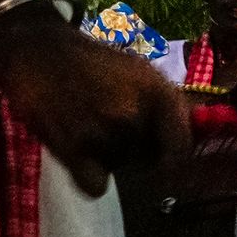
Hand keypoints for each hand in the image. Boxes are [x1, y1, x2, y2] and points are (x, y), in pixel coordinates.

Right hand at [0, 17, 190, 196]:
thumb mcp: (140, 73)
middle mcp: (135, 112)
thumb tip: (197, 138)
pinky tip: (76, 149)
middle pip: (147, 161)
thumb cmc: (94, 65)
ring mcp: (104, 130)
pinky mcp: (73, 147)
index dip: (173, 159)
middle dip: (133, 150)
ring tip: (86, 124)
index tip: (163, 161)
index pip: (182, 147)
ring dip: (106, 157)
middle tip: (107, 123)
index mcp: (158, 91)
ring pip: (118, 168)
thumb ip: (170, 107)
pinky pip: (95, 186)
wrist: (40, 50)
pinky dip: (87, 176)